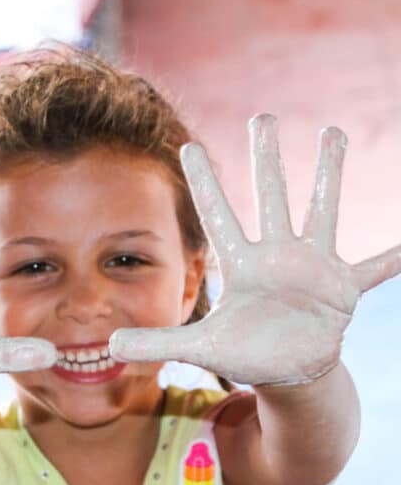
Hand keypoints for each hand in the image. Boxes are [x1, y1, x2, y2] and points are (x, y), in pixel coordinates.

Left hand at [110, 114, 400, 385]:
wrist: (285, 369)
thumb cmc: (243, 353)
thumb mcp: (200, 347)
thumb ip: (158, 343)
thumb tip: (111, 345)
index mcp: (240, 265)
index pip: (217, 215)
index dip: (204, 182)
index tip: (189, 146)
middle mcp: (275, 256)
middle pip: (269, 197)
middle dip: (267, 157)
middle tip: (263, 114)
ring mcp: (312, 267)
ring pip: (322, 211)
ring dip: (328, 175)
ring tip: (333, 132)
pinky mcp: (343, 288)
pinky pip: (374, 268)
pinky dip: (394, 256)